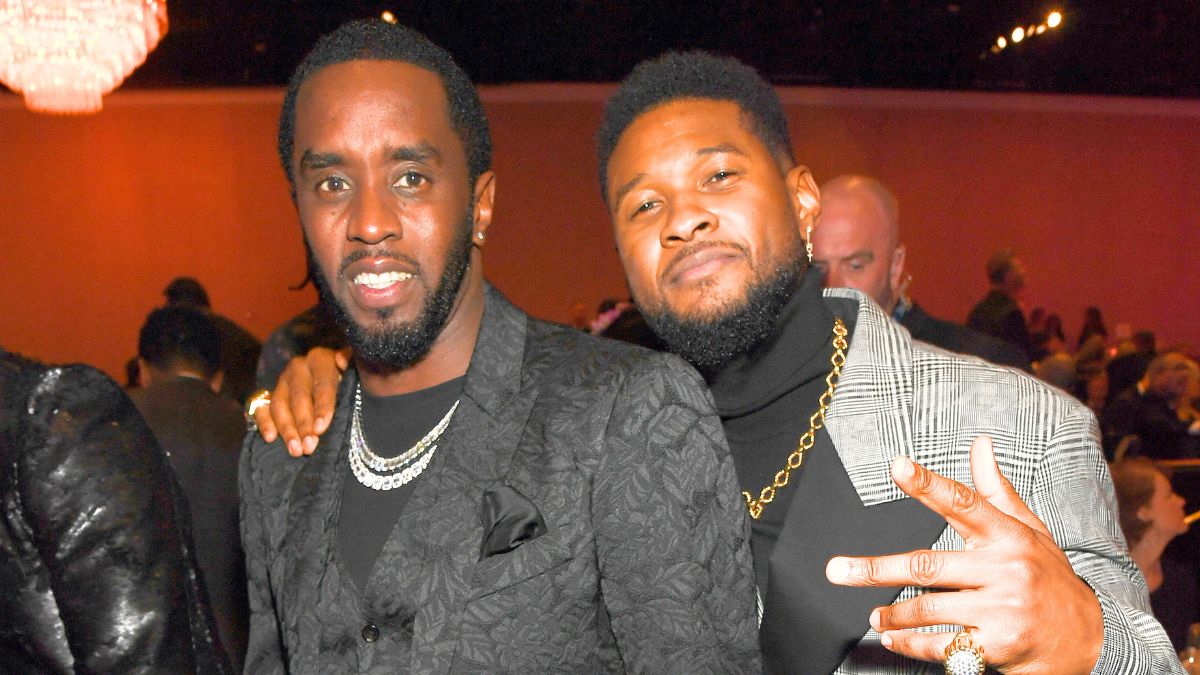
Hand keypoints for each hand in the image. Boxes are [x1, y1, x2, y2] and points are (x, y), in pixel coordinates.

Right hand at [253, 347, 348, 455]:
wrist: (332, 381)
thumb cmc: (349, 380)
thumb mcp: (355, 370)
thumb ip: (353, 363)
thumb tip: (342, 360)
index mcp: (320, 360)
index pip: (322, 384)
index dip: (322, 407)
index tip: (321, 428)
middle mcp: (299, 367)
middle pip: (299, 397)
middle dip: (303, 424)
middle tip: (309, 447)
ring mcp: (282, 381)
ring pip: (279, 405)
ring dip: (286, 429)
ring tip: (295, 450)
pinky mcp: (269, 394)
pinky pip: (261, 407)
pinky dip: (264, 422)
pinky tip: (270, 438)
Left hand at [824, 436, 1102, 673]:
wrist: (1091, 638)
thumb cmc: (1048, 576)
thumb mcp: (1029, 530)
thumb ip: (996, 491)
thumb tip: (980, 444)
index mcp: (1009, 535)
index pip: (963, 503)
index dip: (928, 485)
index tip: (897, 466)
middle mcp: (1006, 569)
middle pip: (928, 565)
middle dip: (877, 569)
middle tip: (837, 570)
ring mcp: (1002, 610)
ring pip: (929, 608)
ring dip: (893, 613)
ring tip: (873, 614)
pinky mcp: (998, 646)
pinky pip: (942, 644)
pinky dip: (911, 643)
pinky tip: (892, 637)